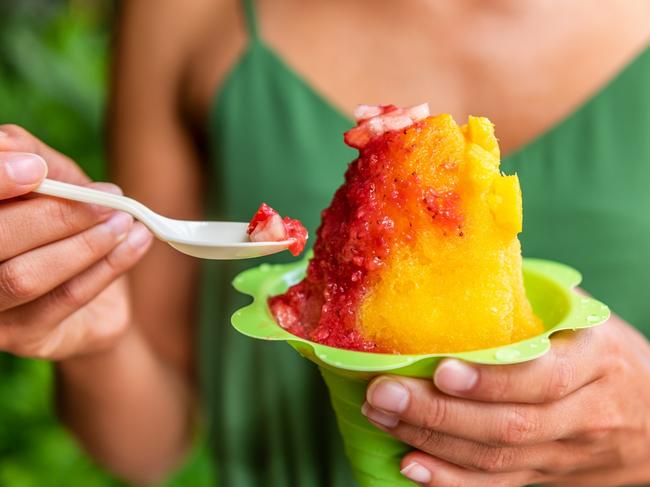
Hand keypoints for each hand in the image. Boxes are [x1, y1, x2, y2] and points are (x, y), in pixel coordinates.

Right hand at [0, 124, 152, 359]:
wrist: (96, 301)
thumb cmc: (66, 228)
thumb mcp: (56, 185)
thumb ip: (35, 160)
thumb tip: (13, 145)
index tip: (36, 168)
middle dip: (53, 215)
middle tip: (107, 198)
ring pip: (24, 277)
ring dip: (84, 244)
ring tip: (127, 222)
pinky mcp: (22, 338)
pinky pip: (64, 299)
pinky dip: (107, 267)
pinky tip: (137, 243)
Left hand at [362, 315, 649, 486]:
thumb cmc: (609, 356)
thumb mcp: (588, 322)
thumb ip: (537, 302)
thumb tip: (466, 264)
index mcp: (595, 362)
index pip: (542, 378)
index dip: (490, 380)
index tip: (439, 369)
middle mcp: (584, 415)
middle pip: (509, 425)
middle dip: (438, 413)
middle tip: (382, 394)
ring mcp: (565, 454)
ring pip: (497, 458)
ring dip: (432, 441)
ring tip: (382, 417)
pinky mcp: (547, 478)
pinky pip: (499, 486)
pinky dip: (452, 481)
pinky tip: (411, 465)